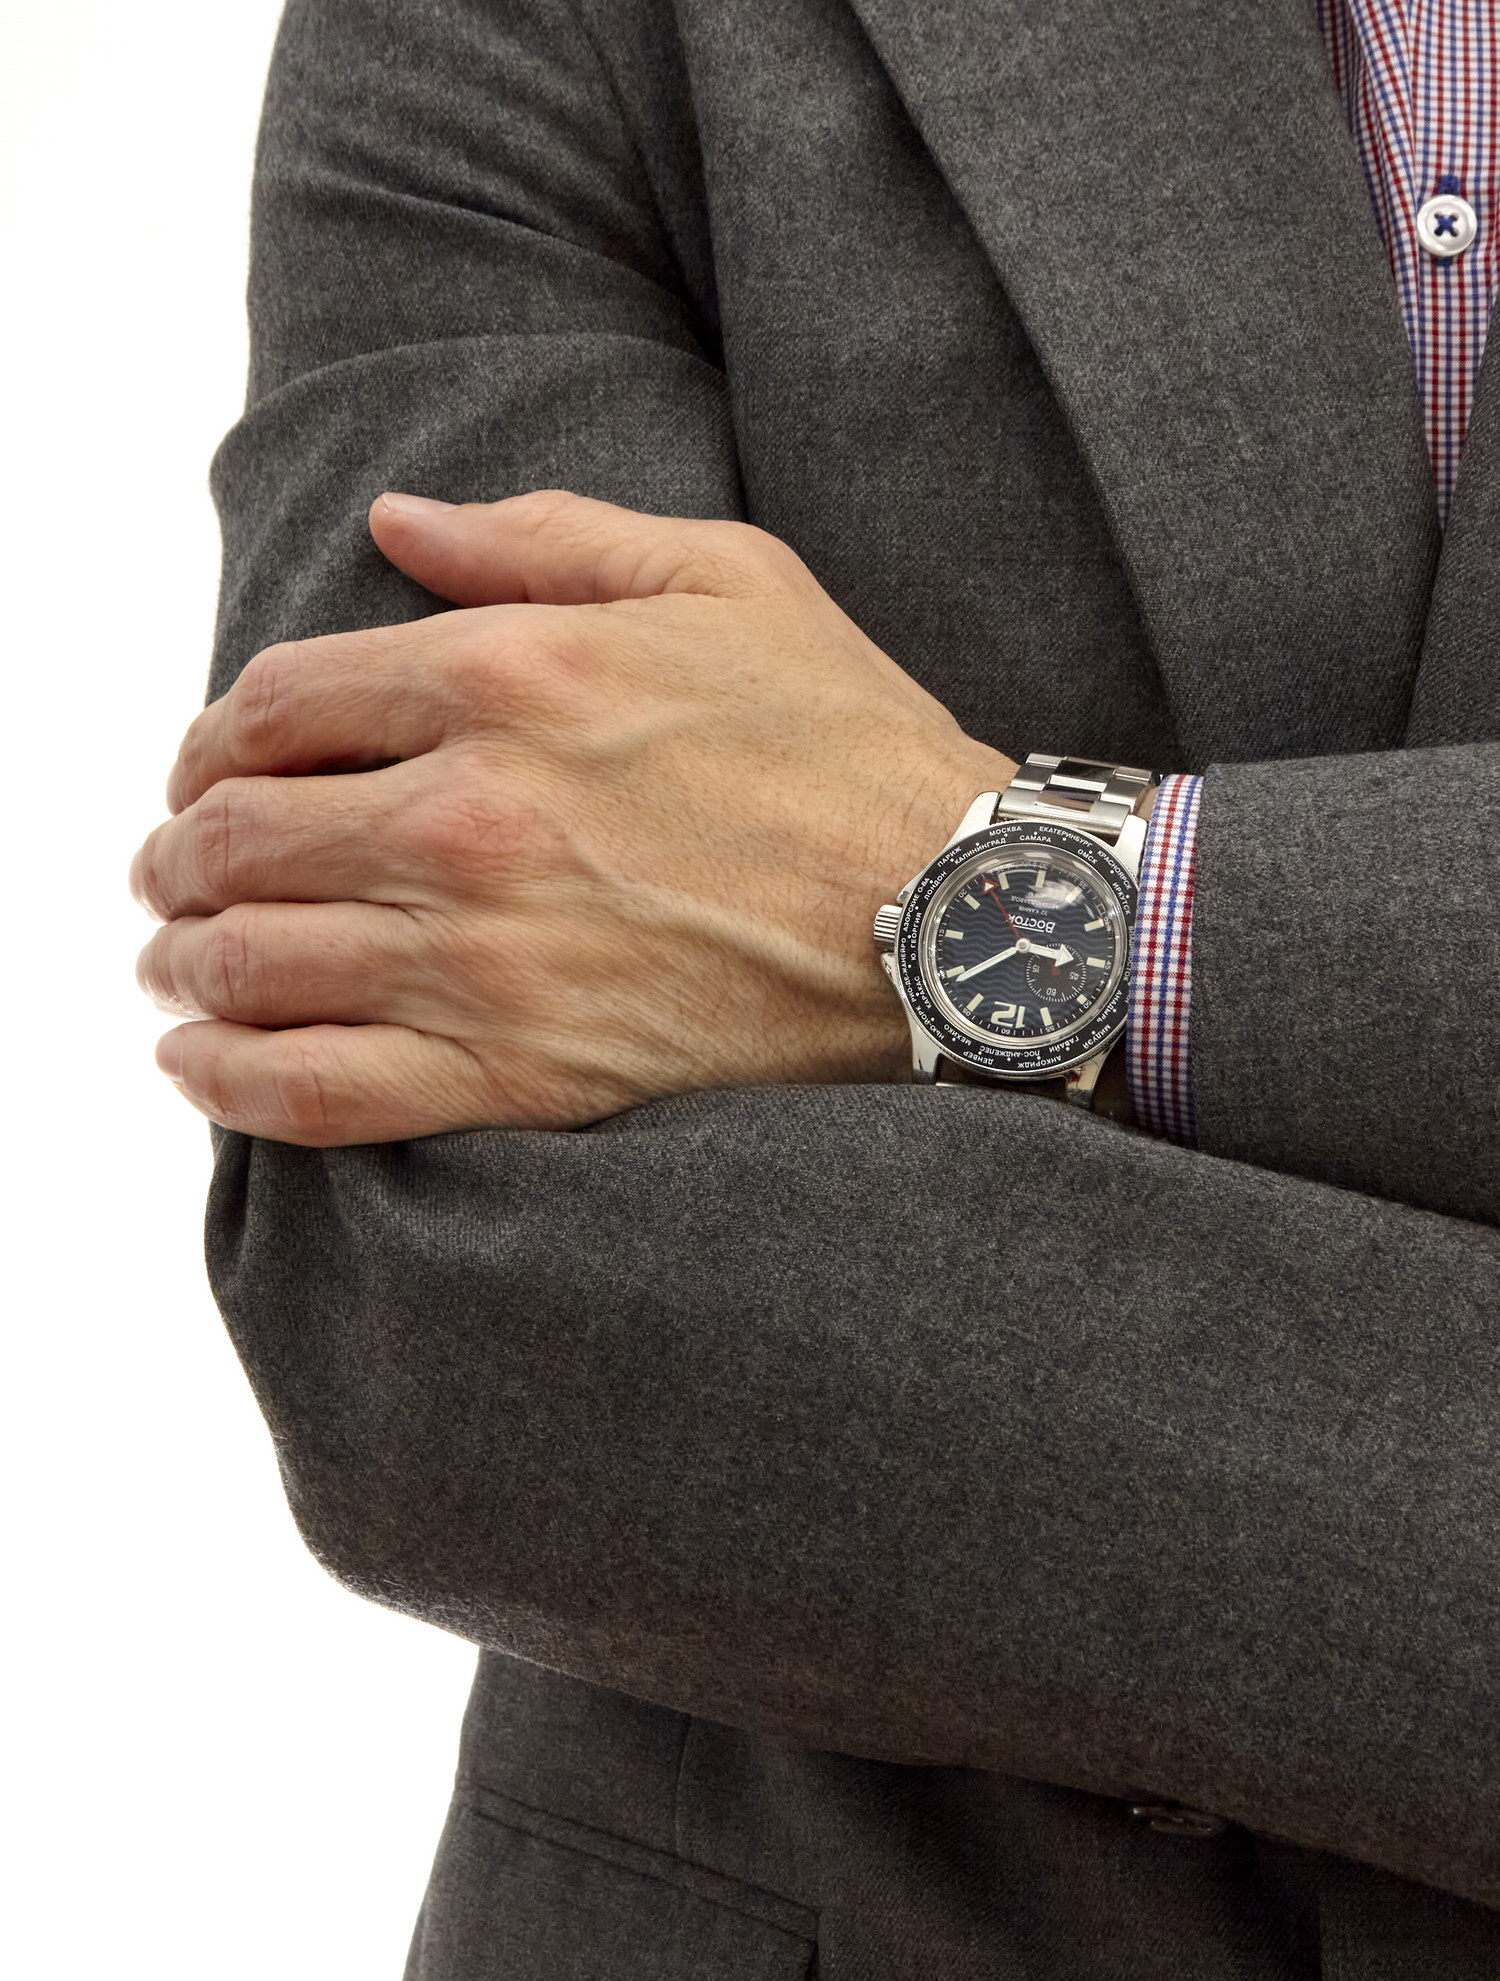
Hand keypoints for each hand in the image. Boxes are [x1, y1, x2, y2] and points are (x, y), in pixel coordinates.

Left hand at [132, 490, 1017, 1143]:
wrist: (964, 916)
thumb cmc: (852, 744)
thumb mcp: (724, 577)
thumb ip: (544, 533)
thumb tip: (398, 521)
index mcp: (509, 676)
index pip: (278, 705)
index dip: (216, 737)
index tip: (212, 765)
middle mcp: (471, 815)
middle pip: (238, 835)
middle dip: (179, 851)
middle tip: (171, 871)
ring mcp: (488, 955)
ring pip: (253, 962)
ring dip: (184, 963)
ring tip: (177, 965)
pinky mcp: (524, 1074)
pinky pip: (316, 1091)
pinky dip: (228, 1084)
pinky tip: (198, 1069)